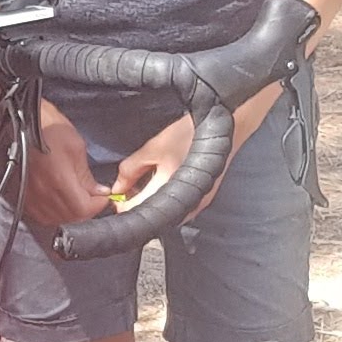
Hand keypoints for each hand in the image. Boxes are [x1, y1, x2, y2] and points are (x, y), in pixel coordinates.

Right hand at [20, 98, 112, 236]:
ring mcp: (31, 195)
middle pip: (71, 217)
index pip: (83, 209)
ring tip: (77, 200)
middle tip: (93, 198)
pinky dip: (54, 214)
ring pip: (56, 219)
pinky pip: (41, 216)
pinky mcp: (23, 195)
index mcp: (59, 179)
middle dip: (86, 210)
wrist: (23, 121)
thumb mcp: (76, 147)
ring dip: (70, 214)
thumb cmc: (49, 127)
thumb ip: (87, 176)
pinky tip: (60, 203)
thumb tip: (98, 192)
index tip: (103, 198)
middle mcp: (43, 192)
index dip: (97, 206)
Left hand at [104, 85, 273, 215]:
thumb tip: (116, 187)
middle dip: (135, 202)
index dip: (121, 205)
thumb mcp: (154, 148)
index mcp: (169, 194)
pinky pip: (177, 205)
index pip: (136, 213)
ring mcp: (196, 206)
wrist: (227, 127)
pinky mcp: (203, 199)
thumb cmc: (190, 134)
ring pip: (164, 210)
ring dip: (150, 199)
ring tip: (143, 180)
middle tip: (127, 184)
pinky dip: (165, 196)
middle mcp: (185, 206)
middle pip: (151, 214)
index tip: (114, 194)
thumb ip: (131, 169)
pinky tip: (161, 180)